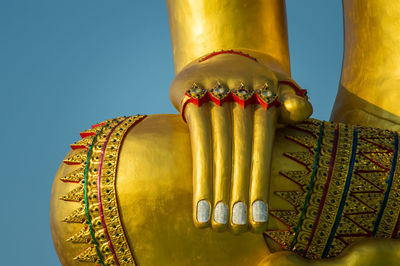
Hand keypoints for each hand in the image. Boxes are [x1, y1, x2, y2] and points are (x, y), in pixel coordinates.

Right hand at [170, 51, 311, 233]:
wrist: (220, 54)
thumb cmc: (252, 84)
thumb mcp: (274, 89)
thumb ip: (289, 102)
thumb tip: (302, 110)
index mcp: (266, 92)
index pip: (261, 146)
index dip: (259, 184)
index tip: (257, 221)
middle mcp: (241, 90)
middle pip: (240, 151)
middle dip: (238, 193)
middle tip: (235, 231)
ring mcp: (214, 90)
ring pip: (217, 148)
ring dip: (215, 189)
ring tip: (215, 225)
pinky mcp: (190, 92)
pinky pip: (195, 138)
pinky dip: (198, 172)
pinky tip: (198, 200)